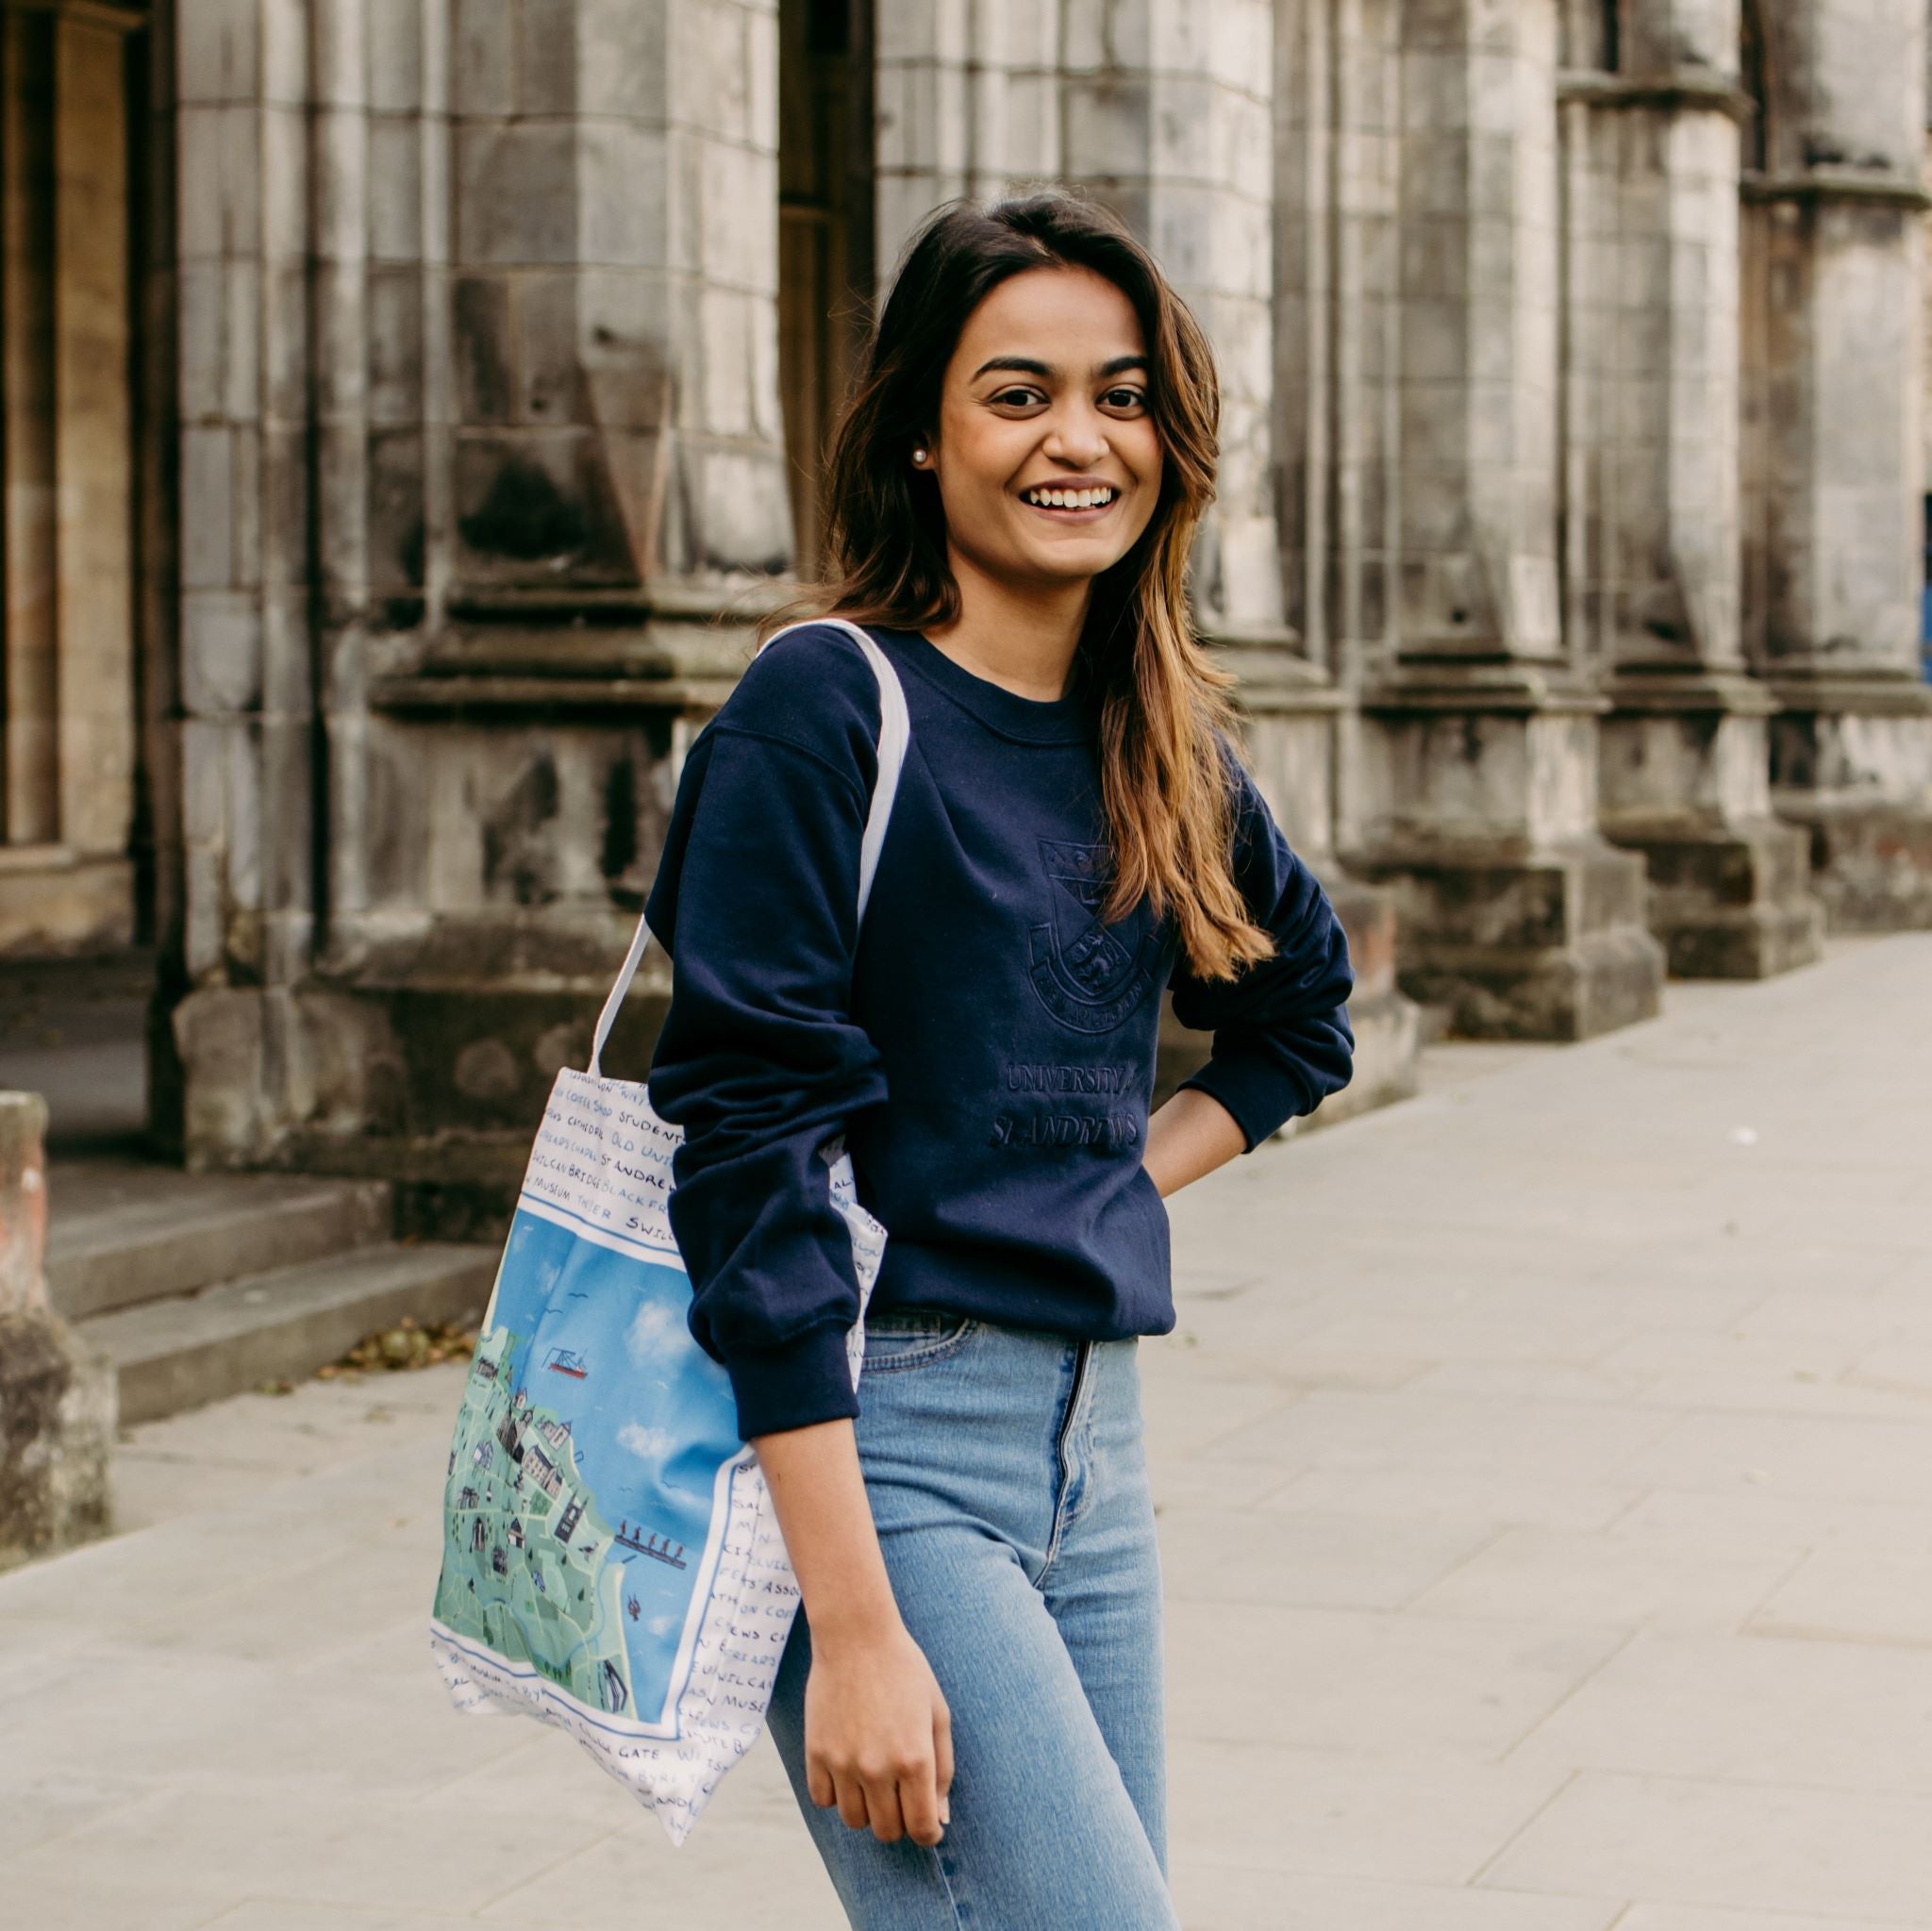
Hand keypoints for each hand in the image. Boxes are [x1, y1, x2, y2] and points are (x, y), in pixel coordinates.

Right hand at [803, 1616, 953, 1845]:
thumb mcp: (937, 1713)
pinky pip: (824, 1800)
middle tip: (901, 1797)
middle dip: (899, 1822)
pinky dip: (836, 1795)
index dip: (929, 1833)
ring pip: (854, 1821)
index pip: (922, 1827)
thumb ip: (943, 1769)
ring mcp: (843, 1762)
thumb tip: (940, 1817)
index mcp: (914, 1758)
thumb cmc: (904, 1671)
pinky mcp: (816, 1753)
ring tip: (874, 1780)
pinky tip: (848, 1770)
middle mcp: (877, 1767)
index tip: (928, 1825)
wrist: (856, 1636)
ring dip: (867, 1810)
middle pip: (887, 1831)